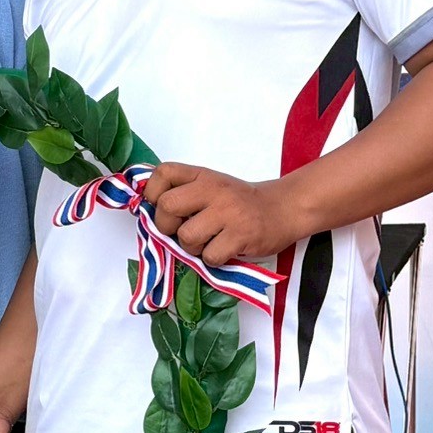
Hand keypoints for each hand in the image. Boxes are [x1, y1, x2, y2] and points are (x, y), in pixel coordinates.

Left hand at [142, 162, 311, 265]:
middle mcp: (213, 190)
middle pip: (167, 207)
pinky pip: (209, 256)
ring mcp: (227, 212)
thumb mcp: (212, 187)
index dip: (153, 193)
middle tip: (181, 232)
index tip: (160, 206)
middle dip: (167, 227)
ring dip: (192, 248)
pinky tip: (225, 250)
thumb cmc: (241, 202)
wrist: (283, 208)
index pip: (163, 173)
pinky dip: (213, 260)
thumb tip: (149, 212)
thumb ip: (184, 193)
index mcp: (202, 175)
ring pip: (186, 237)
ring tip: (208, 243)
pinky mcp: (240, 236)